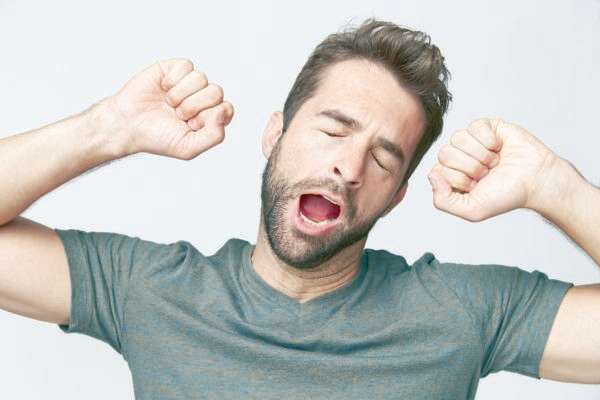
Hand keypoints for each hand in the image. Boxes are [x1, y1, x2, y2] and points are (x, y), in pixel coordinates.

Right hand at [100, 58, 233, 158]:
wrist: (127, 125)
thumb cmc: (157, 138)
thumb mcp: (188, 147)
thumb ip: (214, 135)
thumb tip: (223, 111)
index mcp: (210, 117)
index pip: (226, 109)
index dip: (209, 116)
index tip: (191, 124)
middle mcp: (203, 98)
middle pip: (216, 92)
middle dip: (194, 106)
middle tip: (178, 115)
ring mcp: (189, 83)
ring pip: (201, 78)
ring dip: (181, 94)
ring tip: (169, 104)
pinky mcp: (174, 69)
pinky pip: (186, 66)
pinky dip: (173, 80)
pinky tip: (163, 89)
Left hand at [427, 118, 559, 221]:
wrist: (536, 180)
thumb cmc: (506, 195)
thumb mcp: (472, 210)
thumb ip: (443, 201)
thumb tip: (432, 176)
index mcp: (450, 176)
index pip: (437, 171)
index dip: (459, 180)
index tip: (477, 186)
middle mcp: (457, 157)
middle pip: (445, 153)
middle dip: (471, 167)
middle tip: (488, 174)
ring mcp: (470, 141)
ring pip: (458, 138)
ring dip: (481, 154)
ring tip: (495, 162)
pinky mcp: (485, 127)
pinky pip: (475, 127)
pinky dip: (490, 140)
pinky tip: (499, 148)